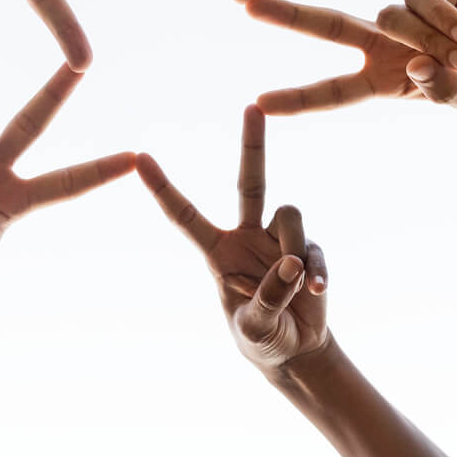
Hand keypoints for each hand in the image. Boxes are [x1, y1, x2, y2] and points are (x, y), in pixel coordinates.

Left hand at [136, 106, 328, 371]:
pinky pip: (313, 248)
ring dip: (292, 248)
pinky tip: (317, 292)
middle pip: (250, 181)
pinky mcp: (308, 250)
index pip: (185, 215)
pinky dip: (316, 270)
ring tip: (295, 287)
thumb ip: (268, 298)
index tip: (140, 157)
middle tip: (253, 106)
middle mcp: (246, 235)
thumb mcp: (254, 328)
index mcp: (216, 251)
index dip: (163, 188)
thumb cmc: (260, 339)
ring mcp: (279, 239)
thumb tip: (293, 263)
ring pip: (289, 214)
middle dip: (253, 144)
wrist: (296, 351)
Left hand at [246, 0, 456, 114]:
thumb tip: (417, 68)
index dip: (297, 98)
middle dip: (288, 15)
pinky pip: (419, 1)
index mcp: (381, 80)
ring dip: (428, 40)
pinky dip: (443, 18)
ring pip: (390, 19)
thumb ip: (443, 92)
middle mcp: (381, 44)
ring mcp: (400, 16)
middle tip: (248, 6)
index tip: (258, 102)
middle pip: (326, 26)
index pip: (332, 92)